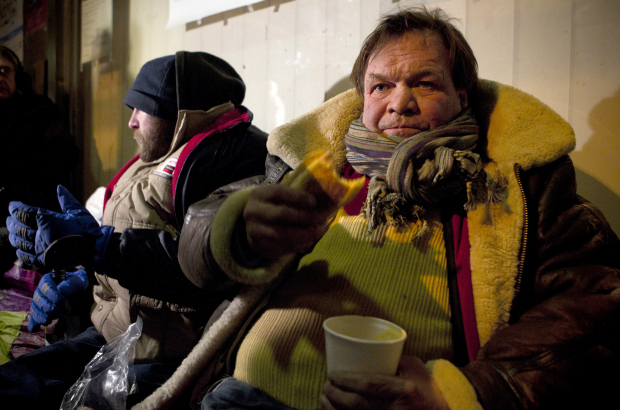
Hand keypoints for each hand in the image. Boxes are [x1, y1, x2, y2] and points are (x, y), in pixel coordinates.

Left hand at [6, 185, 112, 268]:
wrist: (93, 250)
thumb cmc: (86, 230)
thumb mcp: (77, 211)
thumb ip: (66, 199)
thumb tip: (59, 187)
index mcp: (46, 219)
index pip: (23, 212)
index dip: (15, 208)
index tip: (13, 205)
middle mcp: (40, 233)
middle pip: (17, 227)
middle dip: (12, 222)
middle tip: (10, 219)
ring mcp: (40, 247)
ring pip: (19, 241)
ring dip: (14, 236)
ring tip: (13, 232)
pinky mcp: (43, 259)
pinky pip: (25, 257)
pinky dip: (20, 252)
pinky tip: (19, 248)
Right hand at [28, 269, 88, 331]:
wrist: (76, 293)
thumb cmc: (74, 285)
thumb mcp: (75, 281)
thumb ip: (70, 284)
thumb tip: (60, 289)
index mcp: (47, 280)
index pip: (45, 287)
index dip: (53, 295)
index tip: (62, 301)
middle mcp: (40, 291)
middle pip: (39, 300)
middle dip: (48, 308)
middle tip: (59, 312)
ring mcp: (38, 302)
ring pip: (35, 309)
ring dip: (42, 316)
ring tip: (51, 320)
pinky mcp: (39, 312)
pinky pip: (33, 318)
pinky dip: (33, 324)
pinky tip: (35, 329)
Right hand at [243, 184, 332, 259]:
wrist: (254, 223)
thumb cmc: (274, 206)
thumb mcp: (279, 197)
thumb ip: (296, 198)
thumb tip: (323, 202)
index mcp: (259, 194)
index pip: (279, 193)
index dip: (297, 197)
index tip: (314, 202)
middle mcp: (252, 211)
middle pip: (280, 214)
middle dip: (303, 218)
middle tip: (320, 221)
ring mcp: (253, 230)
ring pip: (280, 234)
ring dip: (302, 235)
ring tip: (317, 233)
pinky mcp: (259, 246)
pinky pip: (280, 247)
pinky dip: (297, 246)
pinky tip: (308, 242)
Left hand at [319, 356, 448, 409]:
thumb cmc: (427, 391)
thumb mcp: (416, 369)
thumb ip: (394, 358)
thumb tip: (368, 350)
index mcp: (404, 390)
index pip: (369, 385)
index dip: (346, 380)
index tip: (332, 375)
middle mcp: (395, 409)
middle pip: (356, 404)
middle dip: (335, 395)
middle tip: (325, 385)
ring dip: (332, 409)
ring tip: (323, 397)